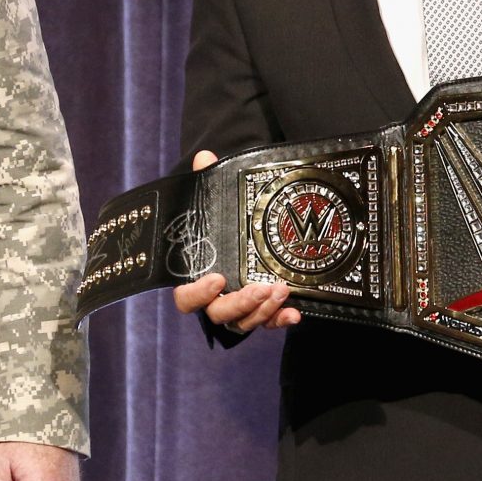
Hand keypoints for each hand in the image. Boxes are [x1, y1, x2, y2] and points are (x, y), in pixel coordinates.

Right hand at [169, 148, 304, 329]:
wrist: (246, 229)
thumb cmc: (224, 221)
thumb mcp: (218, 200)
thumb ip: (208, 182)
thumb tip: (205, 157)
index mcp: (197, 277)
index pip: (186, 298)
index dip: (197, 293)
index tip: (217, 278)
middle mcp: (215, 298)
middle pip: (219, 314)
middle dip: (240, 304)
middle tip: (261, 287)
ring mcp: (239, 307)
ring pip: (244, 322)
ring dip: (263, 311)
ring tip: (282, 290)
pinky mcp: (261, 311)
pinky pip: (268, 323)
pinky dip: (280, 320)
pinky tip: (295, 314)